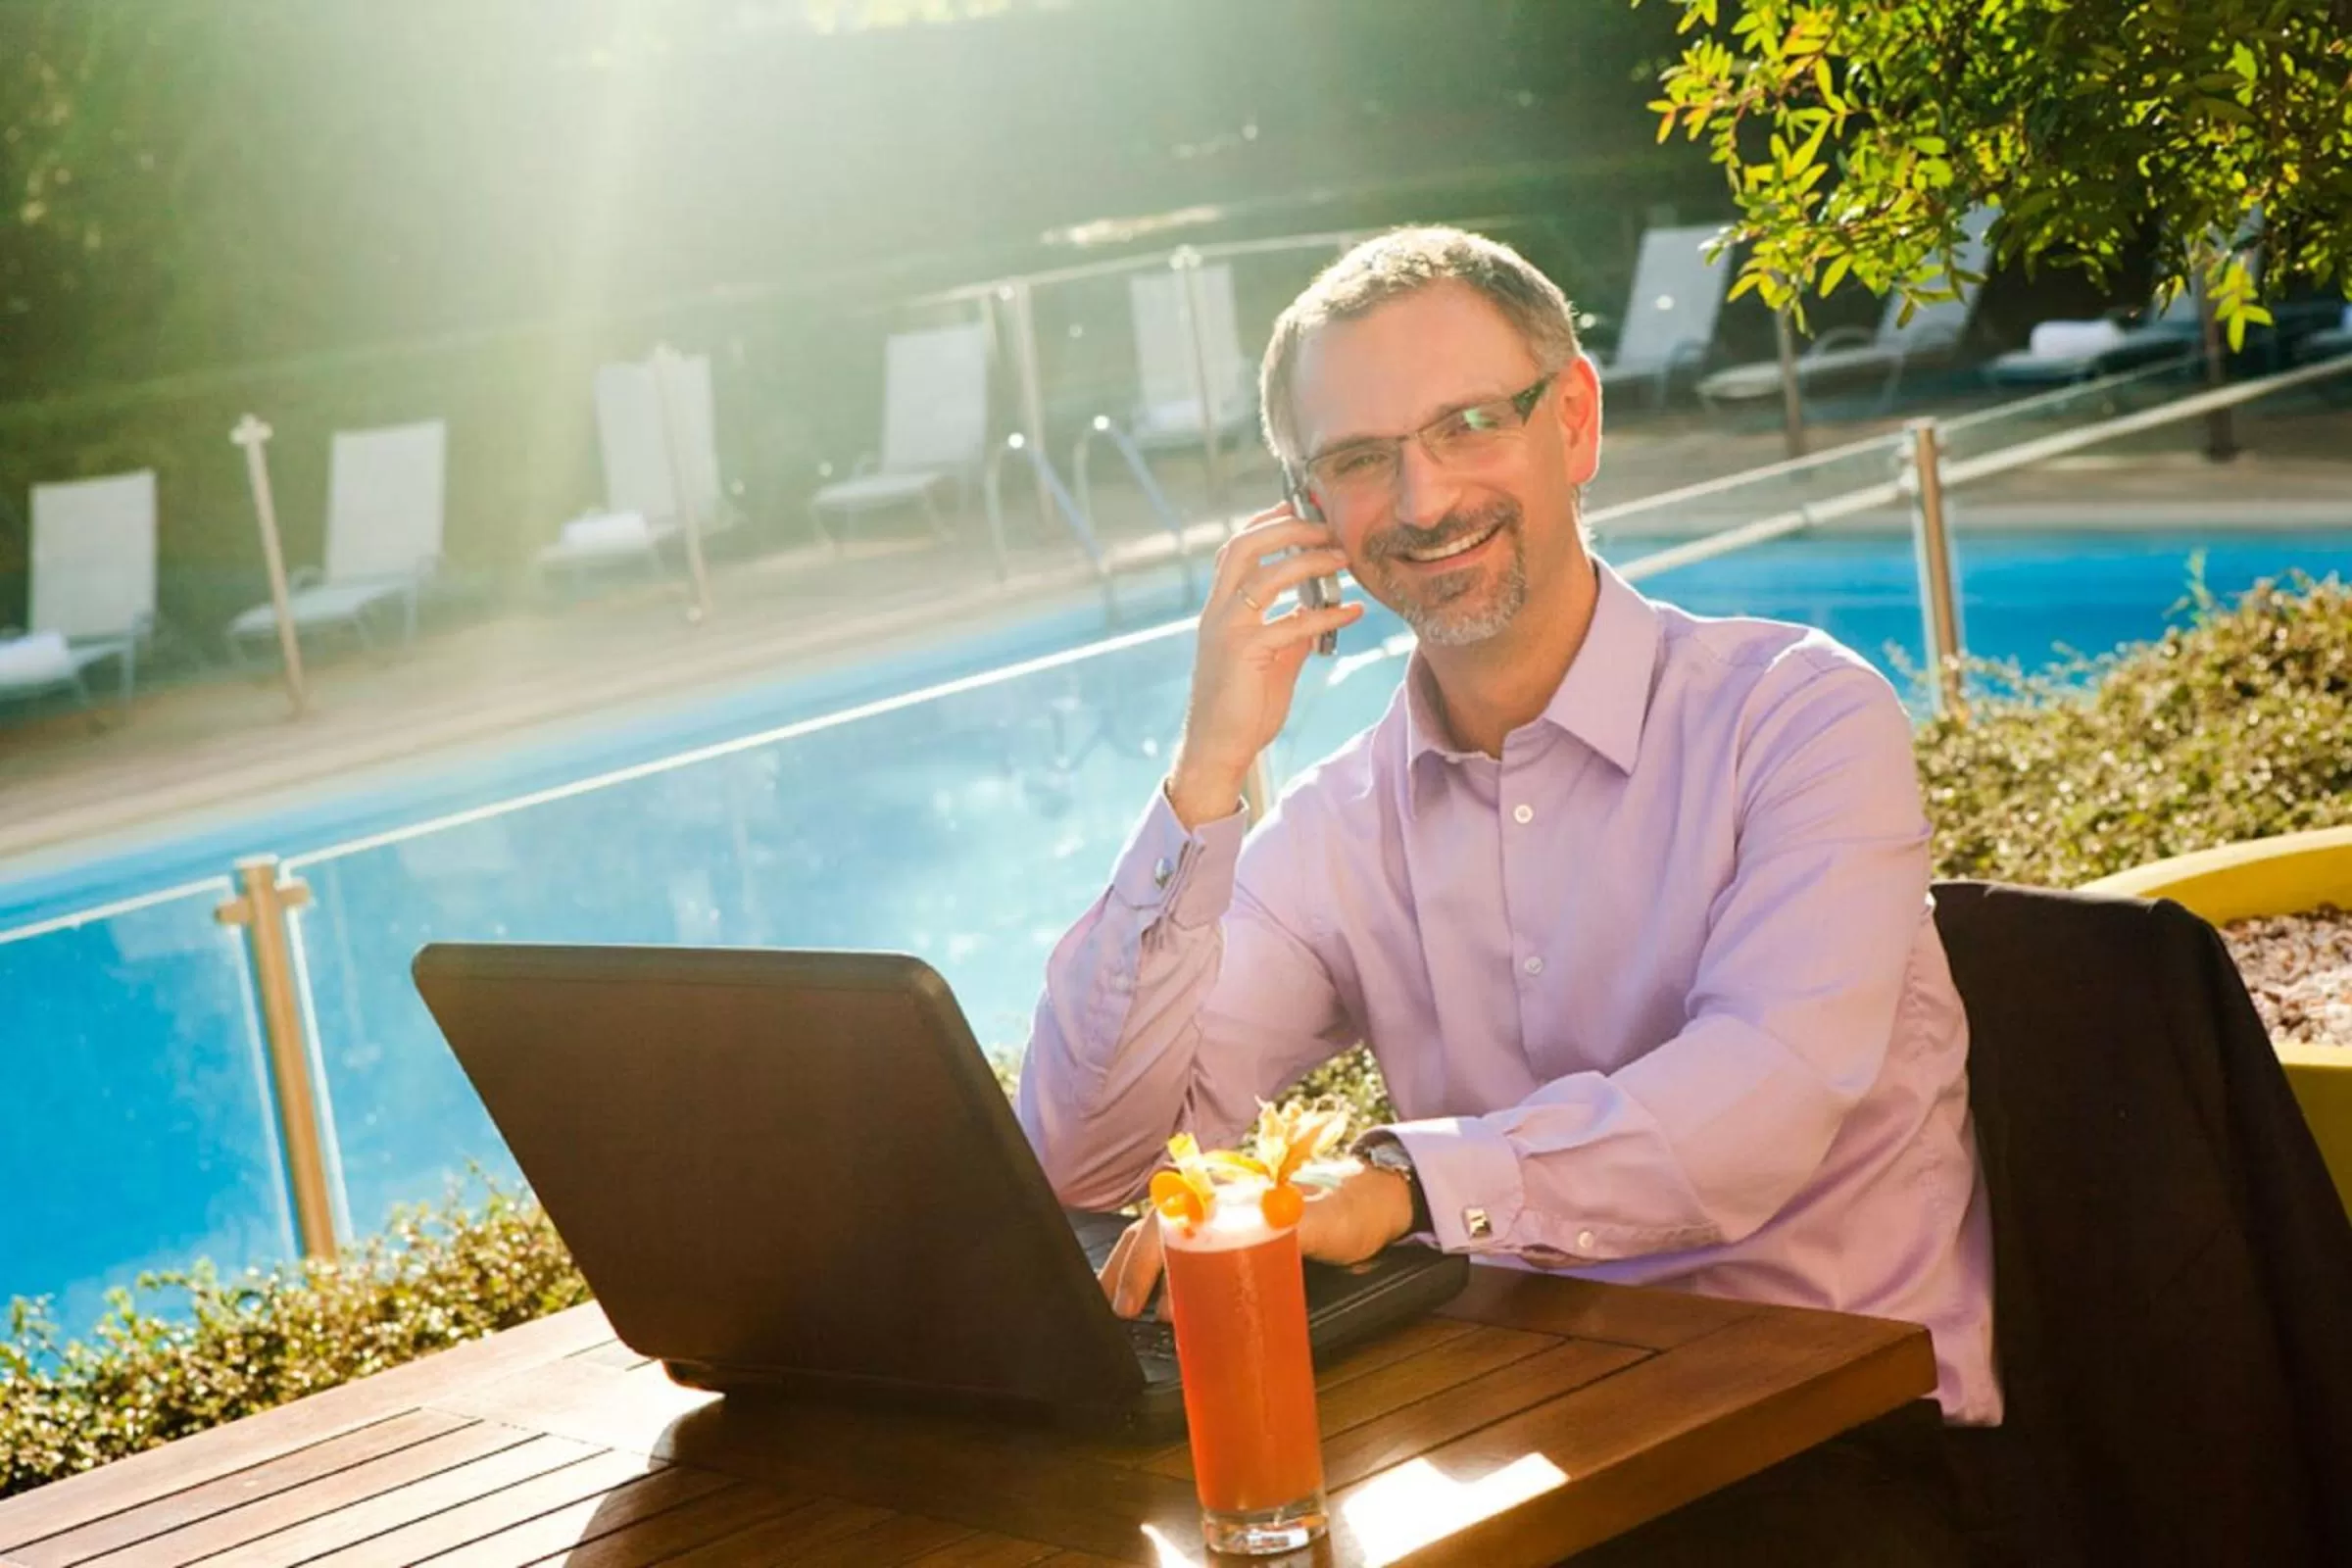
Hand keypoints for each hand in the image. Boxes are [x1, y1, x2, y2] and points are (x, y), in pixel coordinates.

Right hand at [1096, 1161, 1417, 1318]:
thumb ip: (1297, 1227)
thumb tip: (1262, 1233)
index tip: (1155, 1307)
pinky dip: (1158, 1267)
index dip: (1154, 1260)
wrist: (1376, 1202)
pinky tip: (1151, 1295)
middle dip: (1131, 1267)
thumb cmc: (1350, 1209)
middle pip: (1157, 1226)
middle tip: (1122, 1312)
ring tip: (1120, 1306)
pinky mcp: (1235, 1236)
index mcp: (1233, 1192)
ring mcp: (1225, 1217)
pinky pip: (1185, 1246)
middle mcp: (1220, 1200)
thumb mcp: (1327, 1222)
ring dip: (1135, 1266)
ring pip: (1163, 1234)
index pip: (1174, 1218)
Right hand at [1165, 504, 1362, 828]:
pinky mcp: (1244, 652)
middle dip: (1288, 528)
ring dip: (1310, 561)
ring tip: (1344, 558)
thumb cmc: (1243, 705)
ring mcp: (1227, 629)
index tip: (1301, 507)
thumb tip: (1318, 608)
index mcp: (1220, 607)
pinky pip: (1292, 622)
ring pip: (1267, 575)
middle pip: (1246, 546)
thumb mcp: (1270, 658)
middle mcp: (1218, 611)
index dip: (1267, 521)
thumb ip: (1289, 628)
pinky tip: (1353, 613)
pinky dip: (1327, 614)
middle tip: (1328, 527)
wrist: (1218, 747)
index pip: (1236, 547)